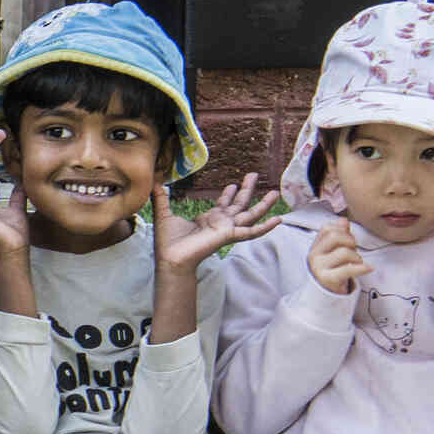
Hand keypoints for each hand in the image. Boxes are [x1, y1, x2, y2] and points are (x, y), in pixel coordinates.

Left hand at [155, 174, 283, 275]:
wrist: (170, 259)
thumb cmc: (167, 243)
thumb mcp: (165, 214)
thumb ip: (162, 198)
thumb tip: (155, 183)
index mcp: (208, 220)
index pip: (223, 204)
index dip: (229, 194)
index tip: (233, 183)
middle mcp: (220, 223)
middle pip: (239, 203)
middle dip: (247, 189)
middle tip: (254, 174)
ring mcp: (227, 229)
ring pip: (250, 214)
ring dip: (263, 204)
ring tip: (275, 192)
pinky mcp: (230, 235)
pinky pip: (252, 231)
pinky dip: (265, 227)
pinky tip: (278, 219)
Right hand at [307, 217, 367, 294]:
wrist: (325, 294)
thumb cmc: (332, 270)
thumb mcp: (333, 252)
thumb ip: (339, 235)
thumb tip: (343, 220)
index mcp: (315, 247)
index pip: (327, 228)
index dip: (342, 231)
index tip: (348, 240)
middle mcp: (314, 256)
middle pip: (335, 237)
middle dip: (350, 241)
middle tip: (354, 251)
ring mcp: (320, 268)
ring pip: (344, 252)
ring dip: (357, 257)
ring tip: (356, 264)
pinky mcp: (329, 279)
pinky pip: (349, 269)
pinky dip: (362, 268)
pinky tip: (369, 268)